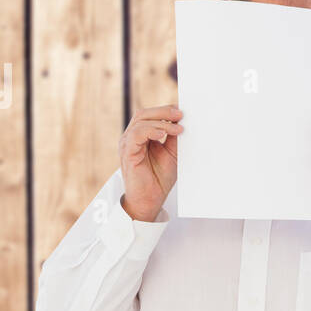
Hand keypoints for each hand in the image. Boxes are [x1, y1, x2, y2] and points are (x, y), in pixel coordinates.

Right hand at [119, 105, 183, 220]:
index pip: (150, 115)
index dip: (165, 110)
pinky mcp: (128, 152)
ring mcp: (127, 144)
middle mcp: (132, 137)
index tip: (182, 111)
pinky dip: (151, 130)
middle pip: (144, 114)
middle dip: (164, 111)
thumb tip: (182, 121)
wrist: (150, 200)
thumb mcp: (172, 153)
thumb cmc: (159, 178)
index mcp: (141, 135)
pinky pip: (136, 134)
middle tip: (181, 115)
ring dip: (162, 122)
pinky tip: (164, 134)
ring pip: (141, 121)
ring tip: (178, 129)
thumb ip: (174, 137)